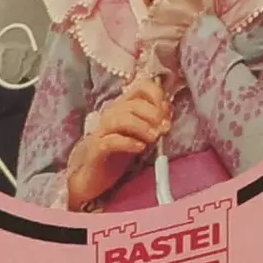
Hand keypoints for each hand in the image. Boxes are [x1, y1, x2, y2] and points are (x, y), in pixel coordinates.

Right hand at [64, 75, 170, 209]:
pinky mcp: (97, 149)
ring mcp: (102, 131)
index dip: (156, 95)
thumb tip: (168, 110)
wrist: (95, 175)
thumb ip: (153, 121)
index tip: (167, 112)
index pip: (141, 87)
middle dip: (153, 114)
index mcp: (123, 106)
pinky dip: (128, 142)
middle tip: (165, 128)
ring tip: (155, 138)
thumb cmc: (119, 152)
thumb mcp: (140, 134)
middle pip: (133, 104)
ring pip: (121, 119)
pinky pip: (111, 141)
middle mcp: (111, 114)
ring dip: (142, 126)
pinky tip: (140, 147)